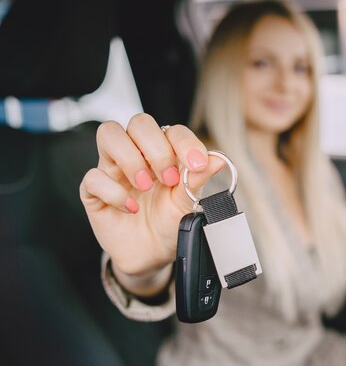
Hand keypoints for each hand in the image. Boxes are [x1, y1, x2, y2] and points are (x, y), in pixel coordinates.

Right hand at [79, 114, 223, 294]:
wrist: (152, 255)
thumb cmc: (170, 222)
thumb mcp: (188, 203)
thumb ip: (198, 180)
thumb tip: (218, 160)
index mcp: (164, 152)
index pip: (171, 130)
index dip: (184, 142)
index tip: (197, 163)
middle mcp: (138, 154)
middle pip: (139, 123)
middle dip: (157, 148)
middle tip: (169, 179)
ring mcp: (113, 169)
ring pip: (109, 134)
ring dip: (130, 159)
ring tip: (145, 186)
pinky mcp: (94, 191)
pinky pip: (93, 177)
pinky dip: (113, 192)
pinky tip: (130, 208)